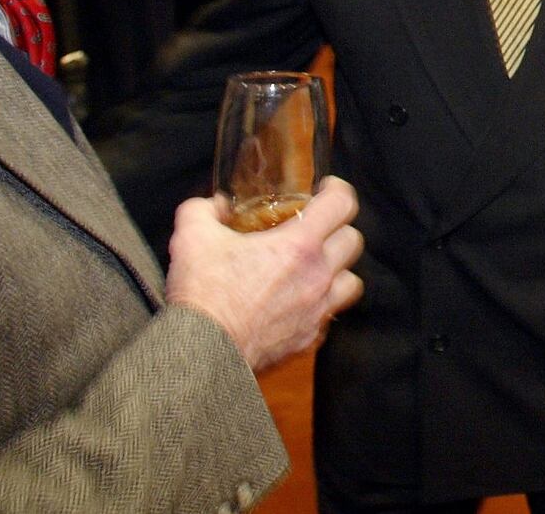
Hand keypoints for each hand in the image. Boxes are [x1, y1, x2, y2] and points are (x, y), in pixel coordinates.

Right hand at [166, 176, 363, 371]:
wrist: (202, 354)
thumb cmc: (203, 296)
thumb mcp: (191, 237)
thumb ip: (203, 210)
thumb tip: (214, 206)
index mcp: (298, 245)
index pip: (342, 204)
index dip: (337, 190)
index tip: (326, 190)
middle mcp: (317, 276)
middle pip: (353, 240)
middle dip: (337, 228)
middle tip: (316, 229)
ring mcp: (317, 310)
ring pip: (351, 281)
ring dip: (337, 269)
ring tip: (315, 267)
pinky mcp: (309, 339)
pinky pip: (329, 316)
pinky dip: (321, 306)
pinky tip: (298, 302)